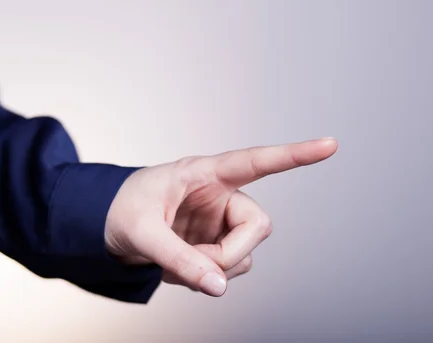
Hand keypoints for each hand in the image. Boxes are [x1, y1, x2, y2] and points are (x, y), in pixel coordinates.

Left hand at [104, 137, 337, 296]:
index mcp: (206, 174)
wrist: (101, 226)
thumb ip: (180, 259)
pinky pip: (230, 268)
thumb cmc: (120, 211)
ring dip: (215, 267)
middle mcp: (221, 196)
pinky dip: (208, 276)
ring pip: (246, 253)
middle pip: (258, 226)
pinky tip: (180, 269)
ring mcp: (220, 222)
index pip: (257, 161)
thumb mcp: (143, 233)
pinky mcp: (215, 244)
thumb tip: (219, 286)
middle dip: (231, 253)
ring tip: (175, 264)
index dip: (295, 154)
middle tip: (197, 266)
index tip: (330, 145)